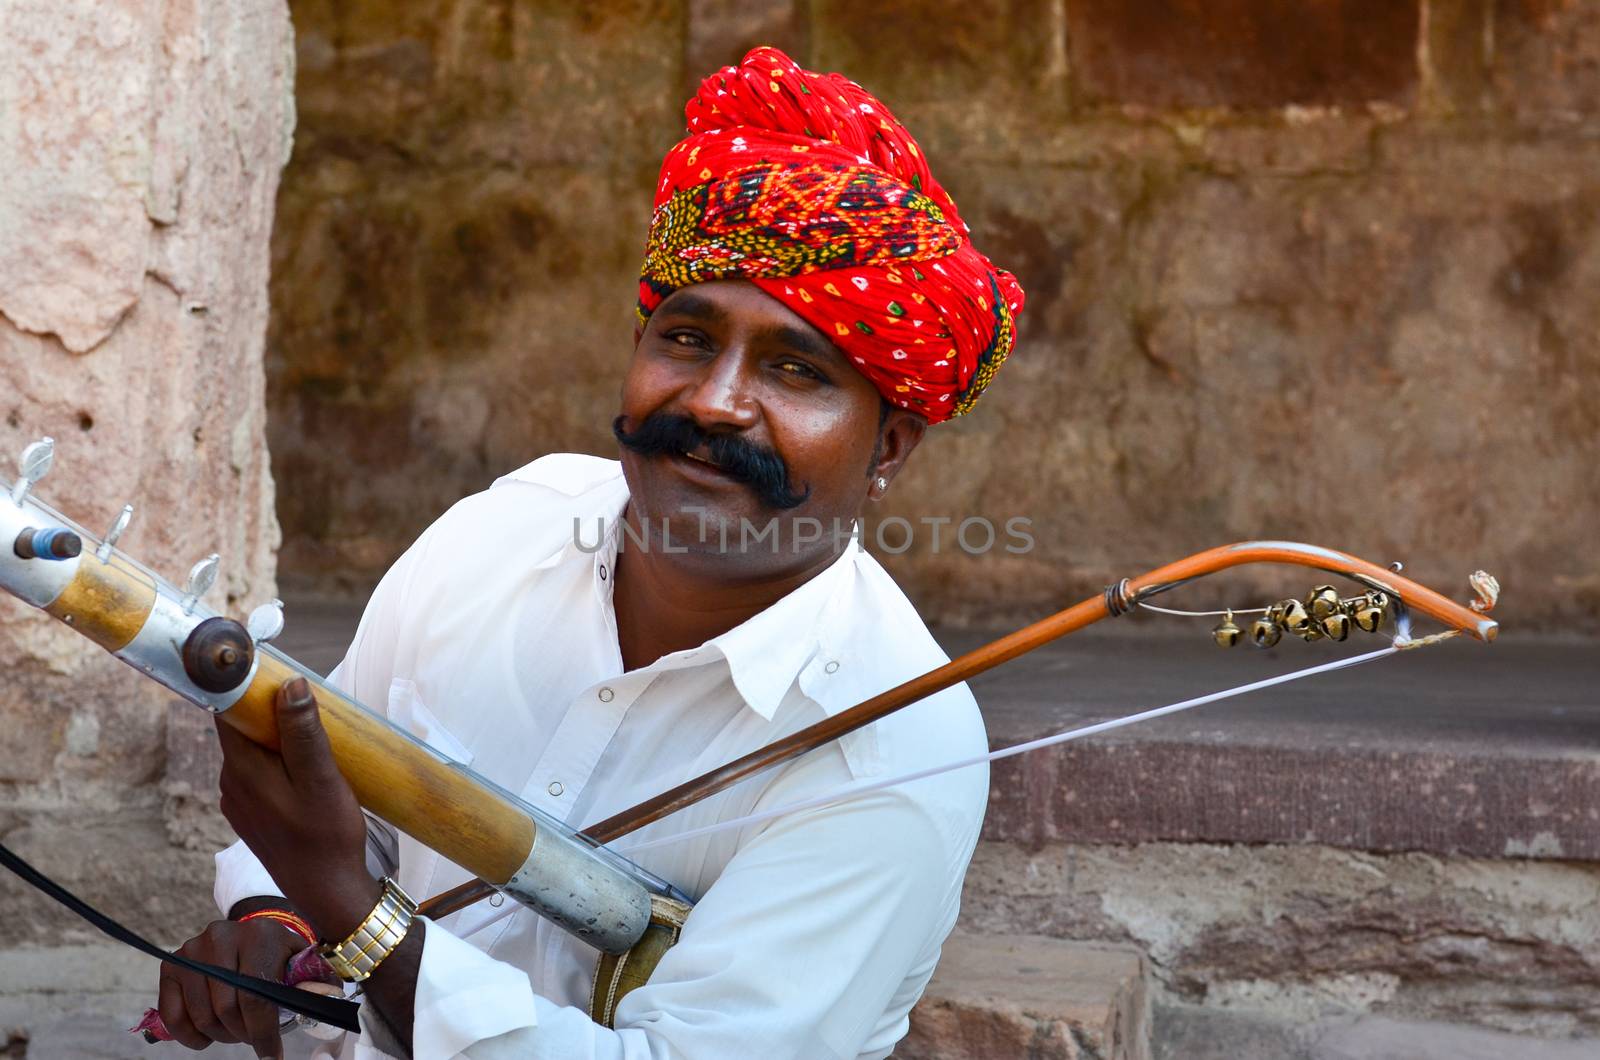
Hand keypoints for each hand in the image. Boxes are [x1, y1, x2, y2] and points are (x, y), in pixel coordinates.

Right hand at [156, 916, 303, 1056]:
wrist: (250, 933)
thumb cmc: (278, 954)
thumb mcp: (300, 960)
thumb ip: (314, 981)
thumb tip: (327, 1000)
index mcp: (260, 935)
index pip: (256, 996)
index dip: (263, 1033)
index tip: (272, 1055)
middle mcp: (222, 937)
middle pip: (227, 1009)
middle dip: (243, 1034)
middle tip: (254, 1037)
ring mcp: (192, 950)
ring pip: (203, 1016)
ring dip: (221, 1035)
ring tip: (236, 1030)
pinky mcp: (172, 965)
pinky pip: (174, 1016)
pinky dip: (190, 1036)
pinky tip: (208, 1034)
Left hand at [216, 677, 379, 938]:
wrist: (328, 892)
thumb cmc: (328, 836)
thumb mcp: (323, 780)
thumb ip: (304, 733)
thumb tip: (289, 684)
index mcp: (242, 770)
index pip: (225, 710)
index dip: (240, 682)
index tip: (264, 662)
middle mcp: (230, 783)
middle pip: (240, 728)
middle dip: (267, 708)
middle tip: (307, 697)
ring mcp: (238, 801)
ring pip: (251, 751)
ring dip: (275, 736)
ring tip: (313, 731)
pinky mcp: (251, 814)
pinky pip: (257, 772)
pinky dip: (277, 759)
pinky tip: (307, 766)